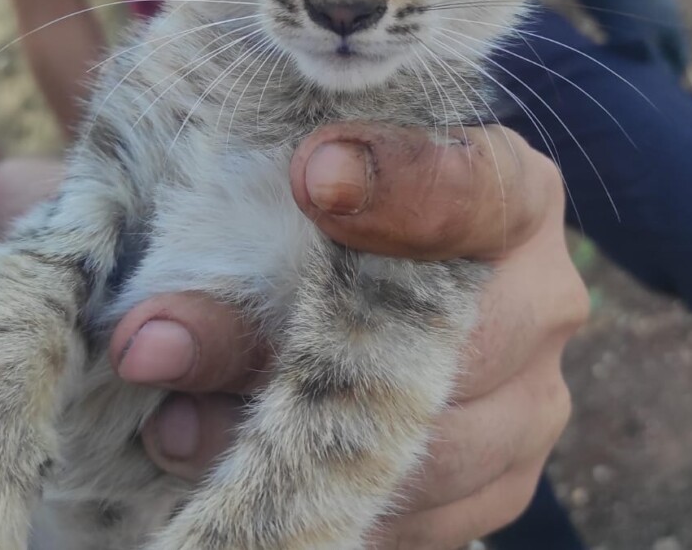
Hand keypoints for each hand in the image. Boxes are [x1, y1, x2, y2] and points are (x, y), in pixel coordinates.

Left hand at [110, 123, 587, 547]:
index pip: (482, 185)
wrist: (393, 294)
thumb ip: (230, 232)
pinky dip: (321, 499)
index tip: (312, 175)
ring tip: (172, 424)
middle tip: (156, 348)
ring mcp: (535, 401)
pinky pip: (419, 519)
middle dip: (291, 353)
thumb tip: (149, 343)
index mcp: (511, 194)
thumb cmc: (323, 222)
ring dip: (287, 445)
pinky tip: (243, 470)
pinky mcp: (505, 482)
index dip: (403, 182)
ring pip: (427, 450)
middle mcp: (542, 298)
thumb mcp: (291, 197)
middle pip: (451, 341)